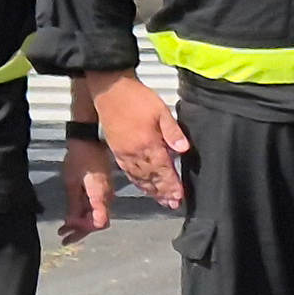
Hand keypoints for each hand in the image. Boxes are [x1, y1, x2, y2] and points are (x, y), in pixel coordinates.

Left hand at [58, 136, 115, 240]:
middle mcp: (107, 198)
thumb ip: (73, 204)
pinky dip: (84, 214)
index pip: (99, 223)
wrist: (89, 140)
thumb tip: (72, 222)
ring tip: (63, 229)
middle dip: (80, 231)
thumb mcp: (71, 182)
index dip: (84, 230)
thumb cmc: (79, 158)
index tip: (69, 230)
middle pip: (97, 222)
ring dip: (81, 224)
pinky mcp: (102, 190)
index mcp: (100, 196)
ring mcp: (106, 194)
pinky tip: (72, 217)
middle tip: (63, 238)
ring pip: (96, 216)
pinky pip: (95, 208)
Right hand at [84, 69, 189, 210]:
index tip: (179, 196)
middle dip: (163, 192)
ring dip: (151, 190)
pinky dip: (137, 182)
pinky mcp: (116, 150)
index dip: (171, 185)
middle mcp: (134, 152)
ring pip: (139, 177)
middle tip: (173, 204)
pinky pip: (128, 171)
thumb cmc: (137, 98)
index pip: (163, 170)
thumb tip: (184, 149)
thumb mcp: (161, 110)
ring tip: (162, 200)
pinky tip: (144, 186)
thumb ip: (173, 131)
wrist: (109, 90)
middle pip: (151, 178)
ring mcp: (123, 153)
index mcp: (147, 143)